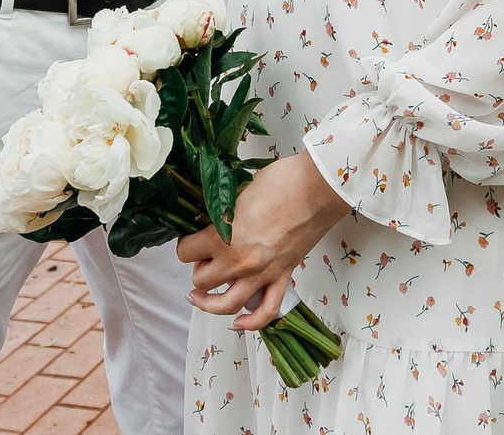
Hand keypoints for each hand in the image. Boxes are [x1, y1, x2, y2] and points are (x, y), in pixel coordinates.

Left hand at [175, 152, 350, 330]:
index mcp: (222, 236)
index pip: (186, 252)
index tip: (192, 241)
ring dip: (209, 303)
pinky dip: (250, 322)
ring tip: (201, 296)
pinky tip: (238, 321)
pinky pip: (266, 311)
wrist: (317, 188)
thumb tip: (214, 221)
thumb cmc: (281, 182)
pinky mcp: (283, 277)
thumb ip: (222, 214)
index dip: (187, 246)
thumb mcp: (238, 192)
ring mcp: (262, 273)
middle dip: (199, 269)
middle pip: (202, 280)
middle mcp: (239, 261)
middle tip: (205, 258)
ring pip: (226, 305)